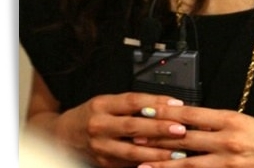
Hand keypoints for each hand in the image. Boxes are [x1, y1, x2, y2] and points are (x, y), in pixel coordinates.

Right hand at [53, 93, 189, 167]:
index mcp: (102, 105)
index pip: (133, 101)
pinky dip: (146, 162)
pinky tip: (162, 164)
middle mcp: (100, 125)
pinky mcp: (103, 163)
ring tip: (178, 152)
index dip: (155, 102)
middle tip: (181, 129)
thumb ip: (131, 104)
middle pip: (133, 126)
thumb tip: (163, 105)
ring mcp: (101, 147)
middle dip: (159, 129)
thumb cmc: (91, 114)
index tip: (176, 105)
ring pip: (132, 150)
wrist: (62, 136)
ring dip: (157, 152)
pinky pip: (128, 163)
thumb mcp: (107, 102)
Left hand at [139, 104, 253, 167]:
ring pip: (189, 163)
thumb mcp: (251, 122)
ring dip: (164, 164)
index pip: (193, 114)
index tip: (149, 109)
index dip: (168, 112)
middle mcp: (228, 140)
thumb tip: (201, 121)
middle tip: (134, 135)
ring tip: (141, 164)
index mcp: (232, 119)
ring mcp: (229, 162)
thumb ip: (225, 123)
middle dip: (158, 137)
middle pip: (186, 138)